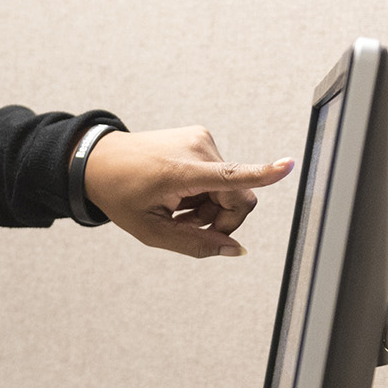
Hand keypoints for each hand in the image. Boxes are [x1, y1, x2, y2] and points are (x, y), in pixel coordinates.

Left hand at [82, 127, 292, 257]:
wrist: (99, 160)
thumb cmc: (120, 194)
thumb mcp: (151, 231)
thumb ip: (194, 244)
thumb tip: (235, 250)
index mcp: (180, 171)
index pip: (230, 175)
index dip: (264, 174)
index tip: (288, 165)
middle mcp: (196, 148)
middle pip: (239, 197)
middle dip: (221, 218)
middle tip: (186, 224)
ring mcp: (200, 138)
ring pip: (231, 187)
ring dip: (209, 205)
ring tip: (176, 207)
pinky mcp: (201, 137)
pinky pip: (220, 173)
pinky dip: (204, 190)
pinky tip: (179, 192)